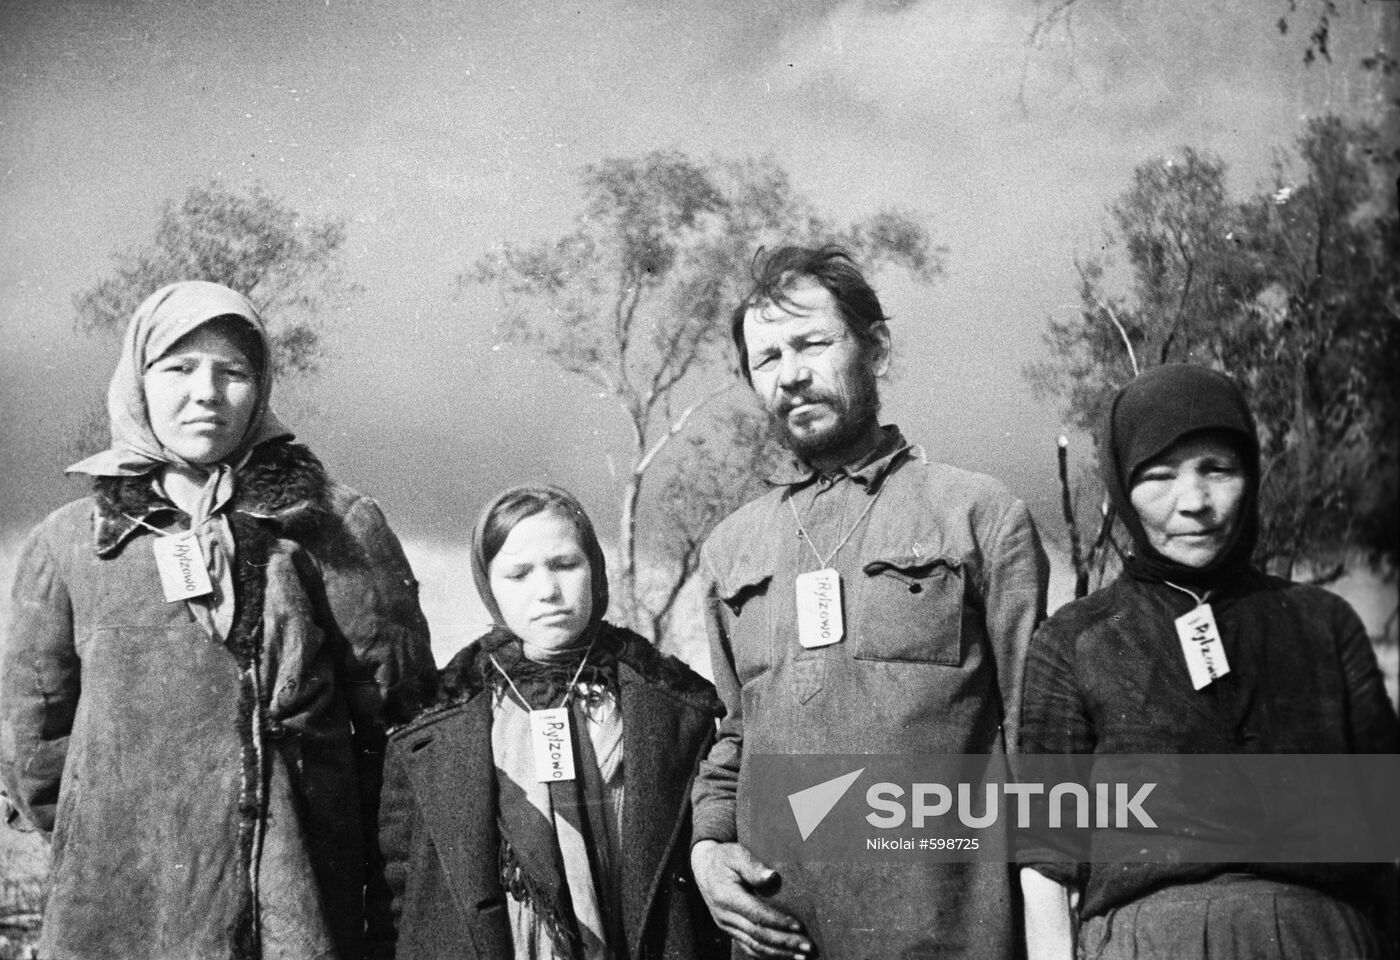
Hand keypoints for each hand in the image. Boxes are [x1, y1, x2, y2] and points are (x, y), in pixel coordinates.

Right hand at [691, 840, 811, 957]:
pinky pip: (749, 947)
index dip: (778, 922)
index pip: (756, 914)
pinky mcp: (730, 930)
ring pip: (755, 945)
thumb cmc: (725, 857)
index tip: (799, 926)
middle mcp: (725, 915)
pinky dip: (768, 954)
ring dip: (780, 953)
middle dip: (785, 942)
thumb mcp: (737, 853)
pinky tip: (785, 955)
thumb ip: (754, 866)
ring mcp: (726, 925)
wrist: (703, 867)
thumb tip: (773, 877)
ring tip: (803, 955)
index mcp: (727, 896)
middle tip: (809, 946)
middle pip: (758, 934)